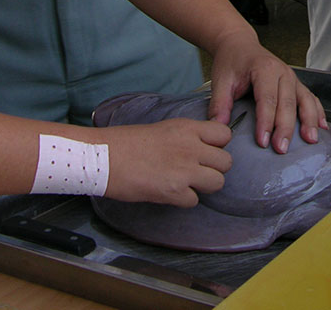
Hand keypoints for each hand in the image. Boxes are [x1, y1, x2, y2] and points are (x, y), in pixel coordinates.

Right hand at [98, 118, 232, 206]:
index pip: (225, 135)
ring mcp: (185, 170)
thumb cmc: (126, 142)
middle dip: (214, 168)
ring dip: (204, 186)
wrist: (103, 157)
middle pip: (226, 162)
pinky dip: (184, 200)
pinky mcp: (174, 192)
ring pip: (218, 182)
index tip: (207, 150)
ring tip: (186, 183)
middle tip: (197, 170)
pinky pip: (195, 201)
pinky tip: (169, 192)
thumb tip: (202, 148)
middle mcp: (191, 147)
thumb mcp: (163, 128)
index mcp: (187, 128)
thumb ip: (186, 137)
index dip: (218, 145)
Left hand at [207, 29, 326, 153]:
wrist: (240, 44)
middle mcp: (282, 72)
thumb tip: (219, 126)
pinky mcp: (296, 84)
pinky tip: (322, 127)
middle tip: (281, 148)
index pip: (267, 99)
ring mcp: (292, 77)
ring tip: (310, 140)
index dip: (266, 121)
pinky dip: (318, 112)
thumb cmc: (232, 61)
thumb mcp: (221, 80)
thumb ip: (220, 103)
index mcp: (264, 68)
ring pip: (304, 100)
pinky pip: (311, 97)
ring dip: (309, 121)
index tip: (262, 141)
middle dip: (286, 127)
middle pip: (287, 102)